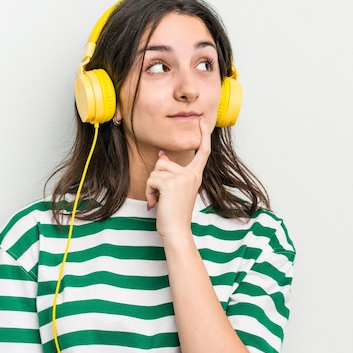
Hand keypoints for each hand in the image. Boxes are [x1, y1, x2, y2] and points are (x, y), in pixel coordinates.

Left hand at [145, 119, 211, 240]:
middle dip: (157, 177)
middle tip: (162, 195)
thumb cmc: (174, 213)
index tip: (204, 122)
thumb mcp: (174, 189)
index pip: (202, 153)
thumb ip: (170, 171)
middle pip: (164, 162)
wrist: (177, 231)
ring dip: (151, 187)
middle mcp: (192, 175)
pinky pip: (152, 179)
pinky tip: (156, 203)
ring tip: (159, 200)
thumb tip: (162, 154)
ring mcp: (183, 178)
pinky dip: (149, 192)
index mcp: (195, 175)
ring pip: (156, 171)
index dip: (204, 136)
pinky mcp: (171, 184)